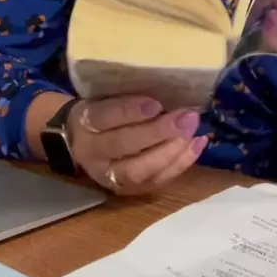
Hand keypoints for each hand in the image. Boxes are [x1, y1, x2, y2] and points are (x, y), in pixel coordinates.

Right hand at [67, 95, 206, 195]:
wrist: (79, 142)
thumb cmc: (101, 109)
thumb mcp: (104, 95)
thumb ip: (126, 94)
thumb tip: (167, 87)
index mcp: (84, 121)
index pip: (105, 116)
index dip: (130, 111)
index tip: (156, 103)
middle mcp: (93, 152)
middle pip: (123, 145)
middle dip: (158, 132)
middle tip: (186, 117)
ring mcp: (109, 175)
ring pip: (139, 170)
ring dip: (171, 151)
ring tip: (193, 132)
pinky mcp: (128, 190)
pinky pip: (155, 181)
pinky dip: (180, 163)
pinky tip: (197, 144)